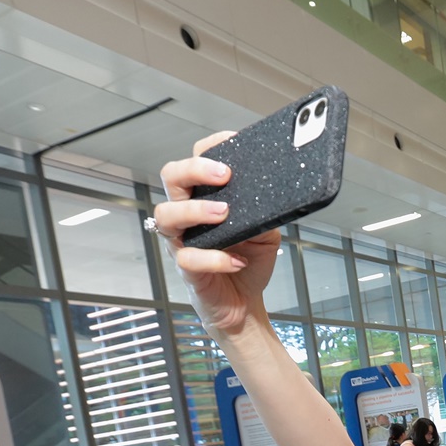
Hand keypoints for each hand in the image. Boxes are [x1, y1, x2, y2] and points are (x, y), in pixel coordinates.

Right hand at [154, 136, 282, 339]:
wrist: (245, 304)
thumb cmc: (248, 261)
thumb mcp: (265, 230)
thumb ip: (265, 210)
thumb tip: (277, 190)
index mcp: (204, 198)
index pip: (194, 161)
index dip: (208, 148)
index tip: (230, 141)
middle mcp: (187, 214)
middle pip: (171, 177)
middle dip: (194, 169)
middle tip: (224, 175)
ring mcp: (183, 240)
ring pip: (167, 213)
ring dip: (195, 210)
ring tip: (224, 214)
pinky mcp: (187, 269)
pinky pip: (188, 258)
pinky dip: (213, 258)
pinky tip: (236, 260)